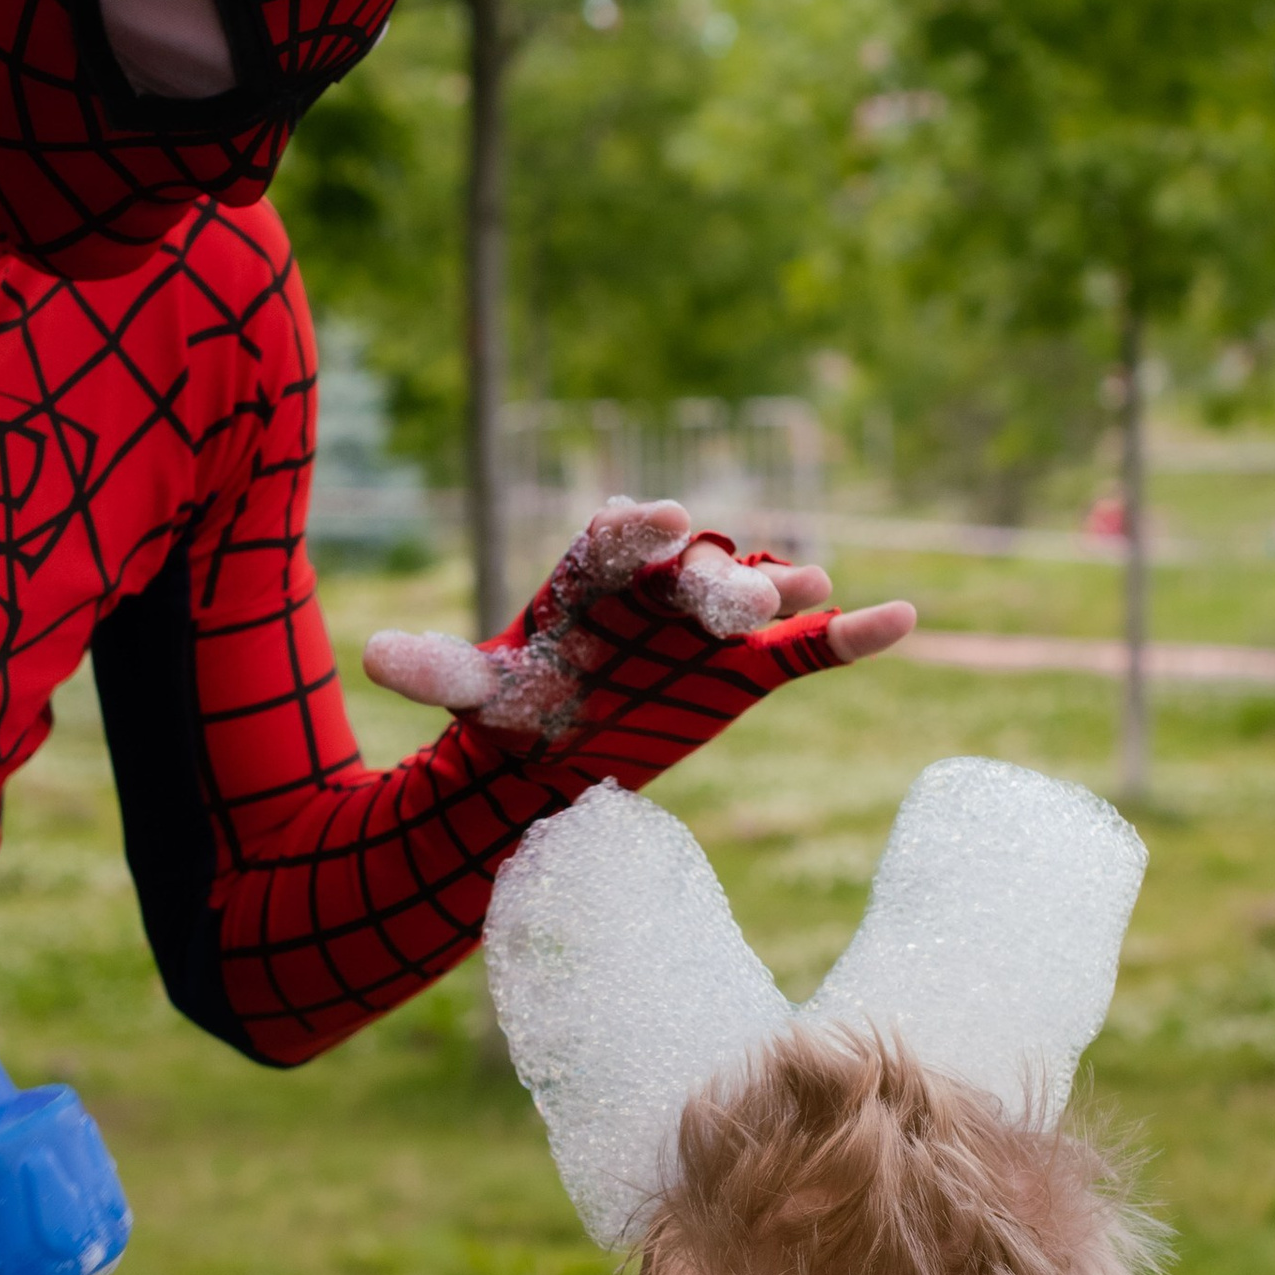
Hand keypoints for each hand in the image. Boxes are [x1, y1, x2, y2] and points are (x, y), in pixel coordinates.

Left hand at [364, 499, 914, 758]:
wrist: (560, 755)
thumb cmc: (517, 711)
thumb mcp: (476, 692)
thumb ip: (437, 670)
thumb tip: (374, 655)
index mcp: (596, 570)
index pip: (621, 537)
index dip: (640, 528)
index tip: (653, 520)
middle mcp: (662, 582)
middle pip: (696, 565)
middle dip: (715, 571)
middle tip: (730, 587)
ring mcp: (711, 623)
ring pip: (753, 598)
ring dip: (780, 591)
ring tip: (803, 594)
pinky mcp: (748, 666)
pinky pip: (809, 650)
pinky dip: (853, 635)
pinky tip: (901, 618)